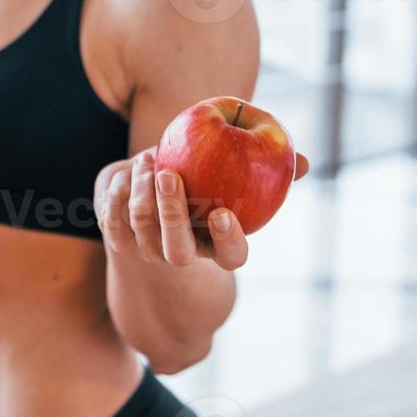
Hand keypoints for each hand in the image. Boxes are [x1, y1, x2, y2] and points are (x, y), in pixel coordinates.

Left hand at [95, 146, 310, 271]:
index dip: (228, 241)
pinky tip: (131, 169)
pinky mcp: (118, 238)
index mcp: (216, 245)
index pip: (231, 257)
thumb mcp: (235, 171)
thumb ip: (268, 168)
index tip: (224, 213)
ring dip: (143, 189)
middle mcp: (181, 254)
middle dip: (171, 214)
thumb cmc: (206, 178)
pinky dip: (120, 191)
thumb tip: (304, 162)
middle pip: (176, 250)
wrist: (151, 193)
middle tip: (169, 174)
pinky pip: (113, 218)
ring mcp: (147, 251)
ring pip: (141, 226)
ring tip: (150, 158)